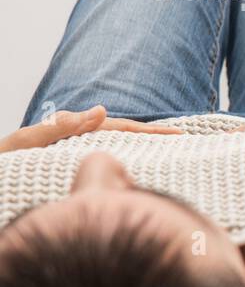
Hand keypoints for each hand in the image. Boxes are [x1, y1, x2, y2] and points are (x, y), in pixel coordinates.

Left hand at [0, 105, 181, 153]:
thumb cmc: (4, 159)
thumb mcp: (31, 140)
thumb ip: (63, 126)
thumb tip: (103, 110)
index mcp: (76, 132)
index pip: (121, 129)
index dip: (151, 132)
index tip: (178, 134)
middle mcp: (80, 143)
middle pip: (125, 138)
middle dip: (154, 139)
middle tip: (185, 142)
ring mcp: (76, 156)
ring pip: (118, 152)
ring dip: (143, 152)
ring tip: (170, 156)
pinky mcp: (71, 171)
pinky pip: (106, 169)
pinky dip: (125, 168)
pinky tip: (135, 176)